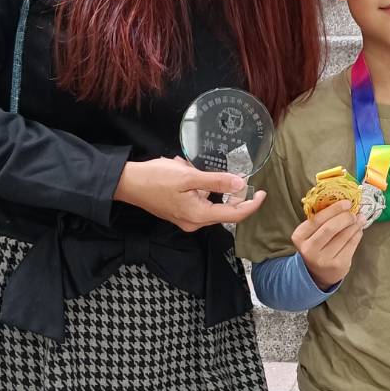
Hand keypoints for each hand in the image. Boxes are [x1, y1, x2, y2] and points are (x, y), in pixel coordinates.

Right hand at [114, 156, 264, 231]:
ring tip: (186, 168)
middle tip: (222, 171)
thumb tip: (240, 184)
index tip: (263, 192)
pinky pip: (198, 200)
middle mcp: (194, 222)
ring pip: (209, 202)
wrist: (126, 184)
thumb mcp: (188, 176)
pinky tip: (181, 171)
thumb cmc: (155, 179)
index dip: (252, 204)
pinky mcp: (180, 213)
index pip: (235, 215)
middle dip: (224, 188)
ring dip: (205, 183)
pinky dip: (195, 185)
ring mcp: (186, 219)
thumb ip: (216, 181)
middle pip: (223, 209)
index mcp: (199, 216)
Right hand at [292, 200, 366, 288]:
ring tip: (360, 218)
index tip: (347, 202)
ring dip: (355, 224)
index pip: (317, 219)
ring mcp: (324, 259)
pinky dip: (357, 234)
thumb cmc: (316, 246)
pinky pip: (351, 244)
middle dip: (345, 217)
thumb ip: (322, 219)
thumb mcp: (311, 233)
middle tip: (354, 212)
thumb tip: (344, 203)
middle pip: (330, 228)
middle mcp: (309, 249)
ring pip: (344, 236)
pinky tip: (358, 229)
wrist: (317, 273)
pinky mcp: (338, 265)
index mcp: (300, 236)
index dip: (334, 209)